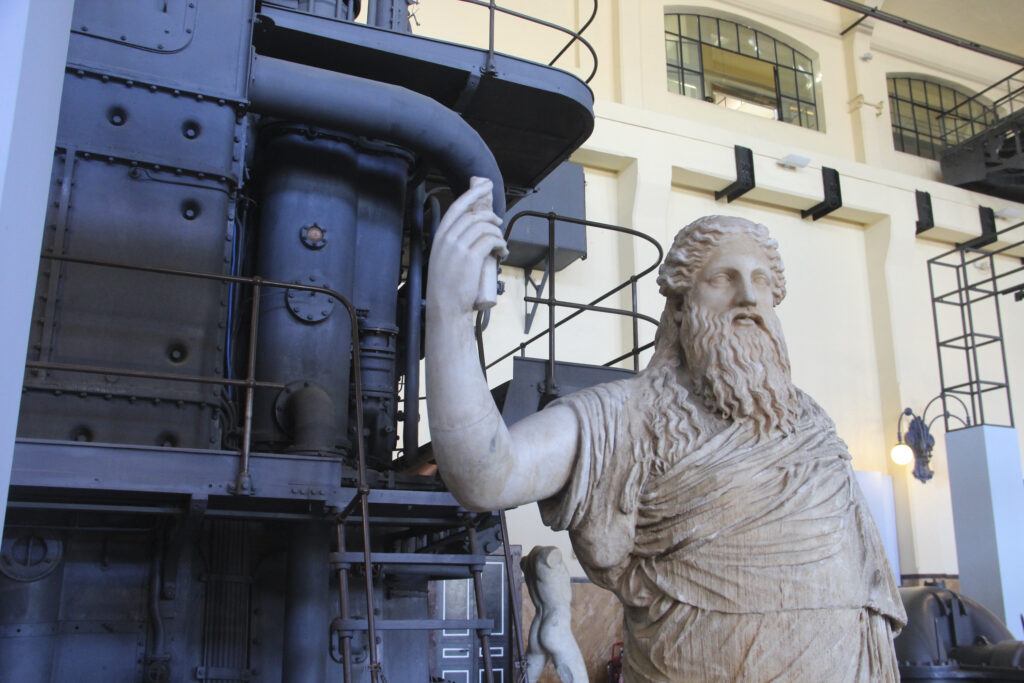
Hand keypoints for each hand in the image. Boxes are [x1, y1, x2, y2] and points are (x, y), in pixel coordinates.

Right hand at [426, 178, 507, 317]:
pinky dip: (500, 244)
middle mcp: (447, 239)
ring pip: (484, 226)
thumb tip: (473, 233)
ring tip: (501, 244)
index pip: (456, 208)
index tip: (482, 186)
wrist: (445, 306)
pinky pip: (491, 240)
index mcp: (439, 237)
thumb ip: (454, 244)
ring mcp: (459, 247)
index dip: (471, 195)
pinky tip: (502, 252)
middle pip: (473, 215)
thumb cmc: (446, 287)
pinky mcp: (472, 257)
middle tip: (498, 222)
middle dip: (490, 215)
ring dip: (497, 232)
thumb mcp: (443, 259)